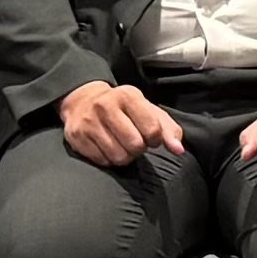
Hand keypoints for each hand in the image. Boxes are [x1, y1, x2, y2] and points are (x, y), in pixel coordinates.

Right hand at [56, 82, 179, 167]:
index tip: (150, 137)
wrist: (83, 100)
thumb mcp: (147, 109)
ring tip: (121, 145)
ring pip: (119, 157)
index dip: (155, 139)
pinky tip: (107, 147)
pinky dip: (109, 159)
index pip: (152, 128)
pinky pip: (102, 161)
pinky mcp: (77, 137)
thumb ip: (168, 128)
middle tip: (134, 142)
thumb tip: (179, 150)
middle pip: (135, 146)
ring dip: (125, 156)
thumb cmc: (122, 108)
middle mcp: (106, 106)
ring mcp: (89, 122)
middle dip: (139, 149)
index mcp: (128, 95)